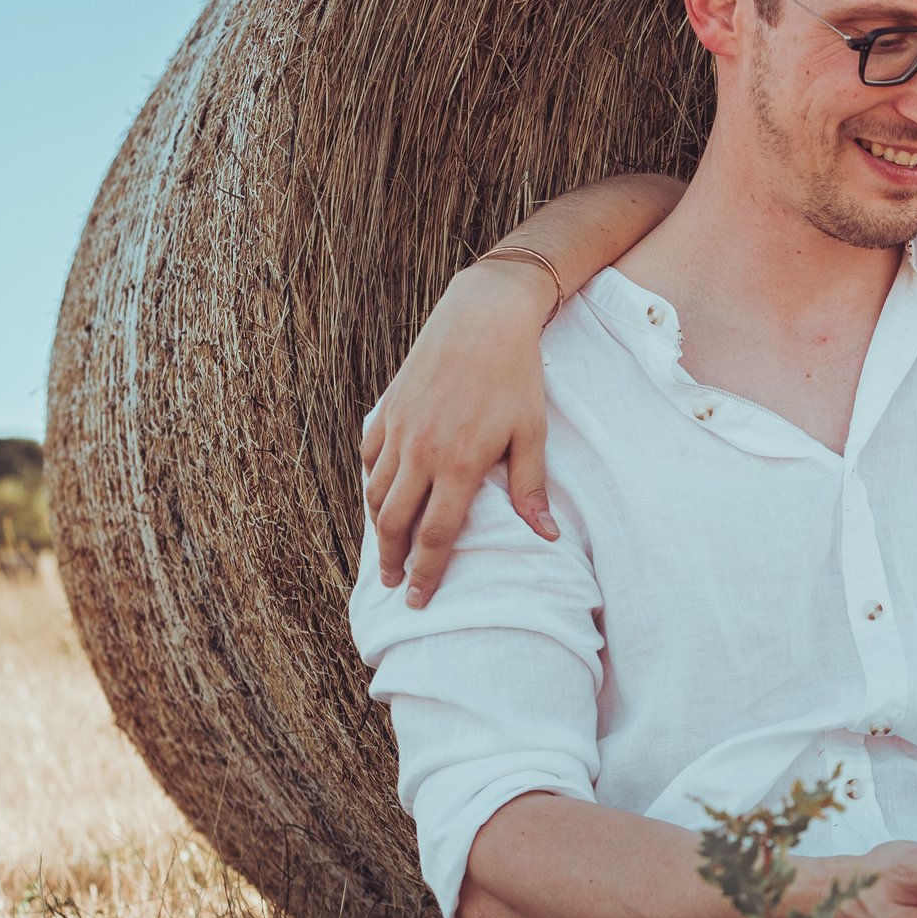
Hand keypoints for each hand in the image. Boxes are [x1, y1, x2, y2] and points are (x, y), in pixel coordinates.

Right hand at [364, 258, 559, 603]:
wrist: (483, 316)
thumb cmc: (517, 375)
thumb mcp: (531, 433)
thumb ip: (530, 488)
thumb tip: (546, 537)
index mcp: (460, 464)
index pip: (436, 536)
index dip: (427, 574)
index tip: (420, 601)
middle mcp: (422, 452)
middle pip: (394, 523)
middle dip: (392, 561)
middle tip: (395, 586)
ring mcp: (399, 430)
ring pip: (376, 493)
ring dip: (378, 528)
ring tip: (387, 550)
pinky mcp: (387, 409)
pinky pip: (370, 458)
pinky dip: (371, 483)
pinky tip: (380, 497)